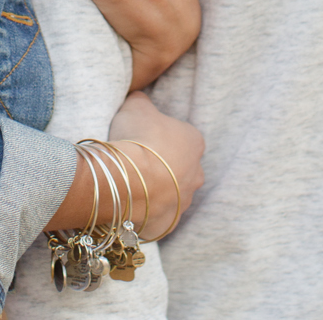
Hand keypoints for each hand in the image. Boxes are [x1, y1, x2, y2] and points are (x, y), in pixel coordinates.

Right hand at [44, 92, 204, 233]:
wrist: (126, 180)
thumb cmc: (136, 139)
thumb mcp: (136, 106)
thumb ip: (142, 101)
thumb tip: (139, 99)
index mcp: (194, 142)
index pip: (183, 137)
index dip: (161, 136)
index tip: (143, 138)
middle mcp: (196, 173)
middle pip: (181, 167)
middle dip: (163, 165)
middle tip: (137, 161)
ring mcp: (184, 202)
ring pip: (172, 193)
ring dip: (156, 189)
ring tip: (130, 183)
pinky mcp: (169, 223)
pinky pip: (158, 216)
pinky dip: (146, 211)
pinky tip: (129, 202)